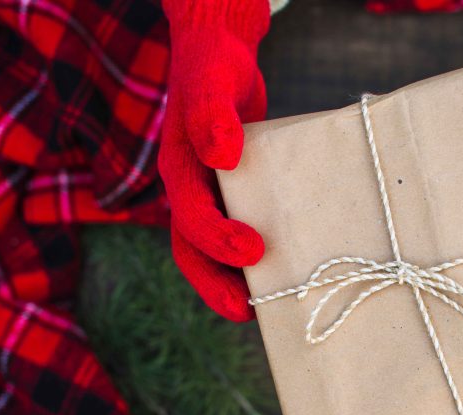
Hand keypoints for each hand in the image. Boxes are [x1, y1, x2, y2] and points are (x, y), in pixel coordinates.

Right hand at [159, 0, 269, 320]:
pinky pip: (236, 232)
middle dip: (215, 283)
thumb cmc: (215, 67)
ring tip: (262, 307)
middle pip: (192, 248)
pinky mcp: (234, 195)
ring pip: (211, 250)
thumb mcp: (212, 82)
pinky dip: (249, 258)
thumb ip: (210, 114)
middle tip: (246, 310)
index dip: (216, 240)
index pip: (189, 217)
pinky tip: (283, 269)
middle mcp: (190, 189)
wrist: (221, 56)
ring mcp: (211, 195)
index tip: (253, 251)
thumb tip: (221, 157)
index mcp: (179, 170)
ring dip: (230, 280)